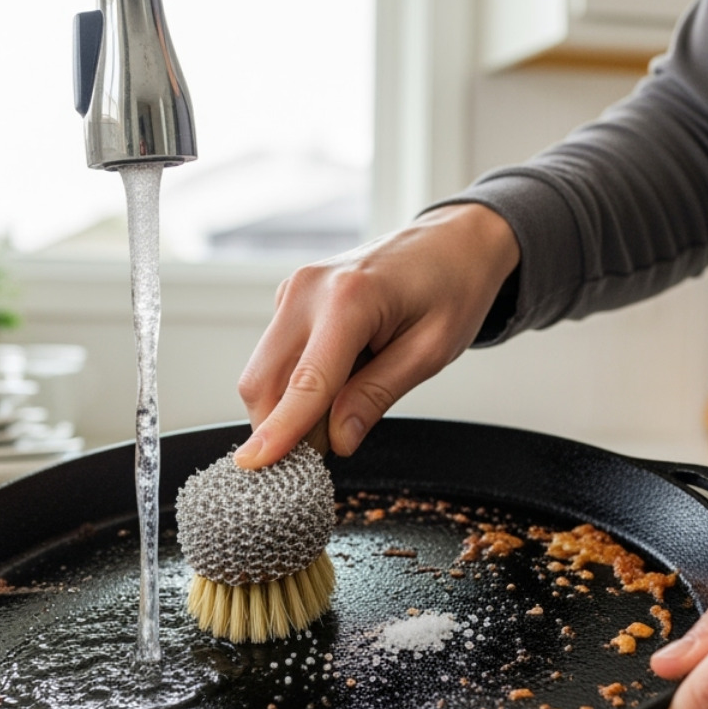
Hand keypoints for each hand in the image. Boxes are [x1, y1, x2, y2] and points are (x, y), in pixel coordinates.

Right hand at [234, 204, 519, 468]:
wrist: (451, 242)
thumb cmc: (452, 288)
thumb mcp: (430, 351)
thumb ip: (377, 395)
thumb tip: (337, 441)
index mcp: (349, 299)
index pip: (305, 382)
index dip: (279, 430)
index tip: (255, 466)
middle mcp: (307, 290)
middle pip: (264, 380)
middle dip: (281, 428)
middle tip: (327, 452)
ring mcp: (293, 291)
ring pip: (265, 373)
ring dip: (290, 407)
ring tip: (347, 403)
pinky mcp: (290, 300)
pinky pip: (277, 358)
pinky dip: (297, 385)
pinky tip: (341, 376)